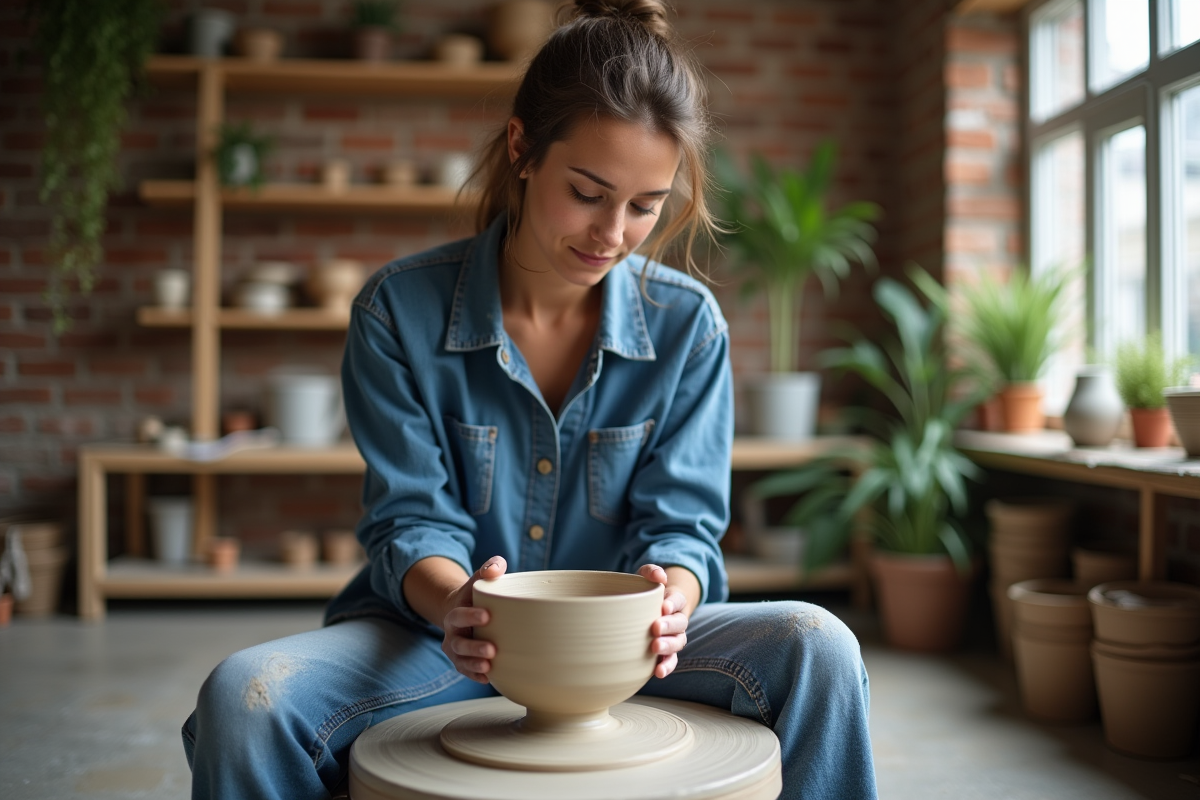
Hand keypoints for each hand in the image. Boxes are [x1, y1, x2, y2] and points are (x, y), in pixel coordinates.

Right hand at [440, 556, 506, 682]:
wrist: (463, 611)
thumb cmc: (477, 595)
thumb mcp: (480, 579)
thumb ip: (490, 568)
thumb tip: (496, 569)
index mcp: (456, 611)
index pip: (459, 614)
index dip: (470, 616)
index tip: (487, 615)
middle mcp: (452, 633)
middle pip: (458, 643)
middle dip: (473, 647)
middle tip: (492, 649)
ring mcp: (456, 649)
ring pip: (460, 660)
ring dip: (474, 664)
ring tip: (489, 666)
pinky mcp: (462, 662)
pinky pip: (465, 671)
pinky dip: (474, 675)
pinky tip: (488, 679)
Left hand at [638, 564, 689, 678]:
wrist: (648, 607)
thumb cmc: (646, 591)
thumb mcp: (646, 576)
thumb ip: (652, 572)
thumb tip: (659, 576)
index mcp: (674, 600)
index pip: (678, 600)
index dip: (673, 603)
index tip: (663, 606)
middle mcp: (677, 620)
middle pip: (680, 623)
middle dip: (669, 626)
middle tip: (655, 628)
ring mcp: (674, 637)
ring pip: (678, 643)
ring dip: (669, 647)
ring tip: (655, 648)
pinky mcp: (666, 652)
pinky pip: (671, 660)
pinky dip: (667, 666)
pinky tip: (658, 673)